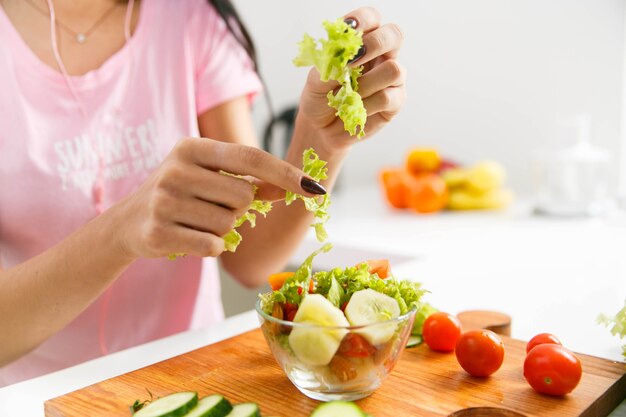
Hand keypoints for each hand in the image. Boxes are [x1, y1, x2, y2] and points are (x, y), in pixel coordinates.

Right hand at [114, 138, 323, 258]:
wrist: (128, 223)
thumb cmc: (181, 194)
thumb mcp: (211, 177)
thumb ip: (252, 180)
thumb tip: (299, 186)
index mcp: (192, 147)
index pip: (250, 157)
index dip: (285, 174)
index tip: (314, 188)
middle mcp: (176, 169)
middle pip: (244, 197)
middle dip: (240, 209)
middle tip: (212, 206)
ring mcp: (164, 201)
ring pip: (230, 224)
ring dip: (224, 229)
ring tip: (197, 221)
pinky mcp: (159, 233)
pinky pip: (213, 246)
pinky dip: (212, 247)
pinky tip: (190, 237)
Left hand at [298, 7, 405, 150]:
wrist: (321, 129)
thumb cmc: (320, 98)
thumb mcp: (316, 80)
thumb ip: (329, 66)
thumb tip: (344, 59)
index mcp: (362, 42)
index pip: (370, 19)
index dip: (362, 21)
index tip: (347, 32)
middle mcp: (381, 56)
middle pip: (394, 35)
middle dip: (374, 44)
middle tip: (352, 62)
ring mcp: (391, 79)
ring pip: (394, 69)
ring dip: (366, 84)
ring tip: (349, 96)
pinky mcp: (396, 101)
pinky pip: (388, 98)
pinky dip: (367, 105)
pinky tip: (356, 109)